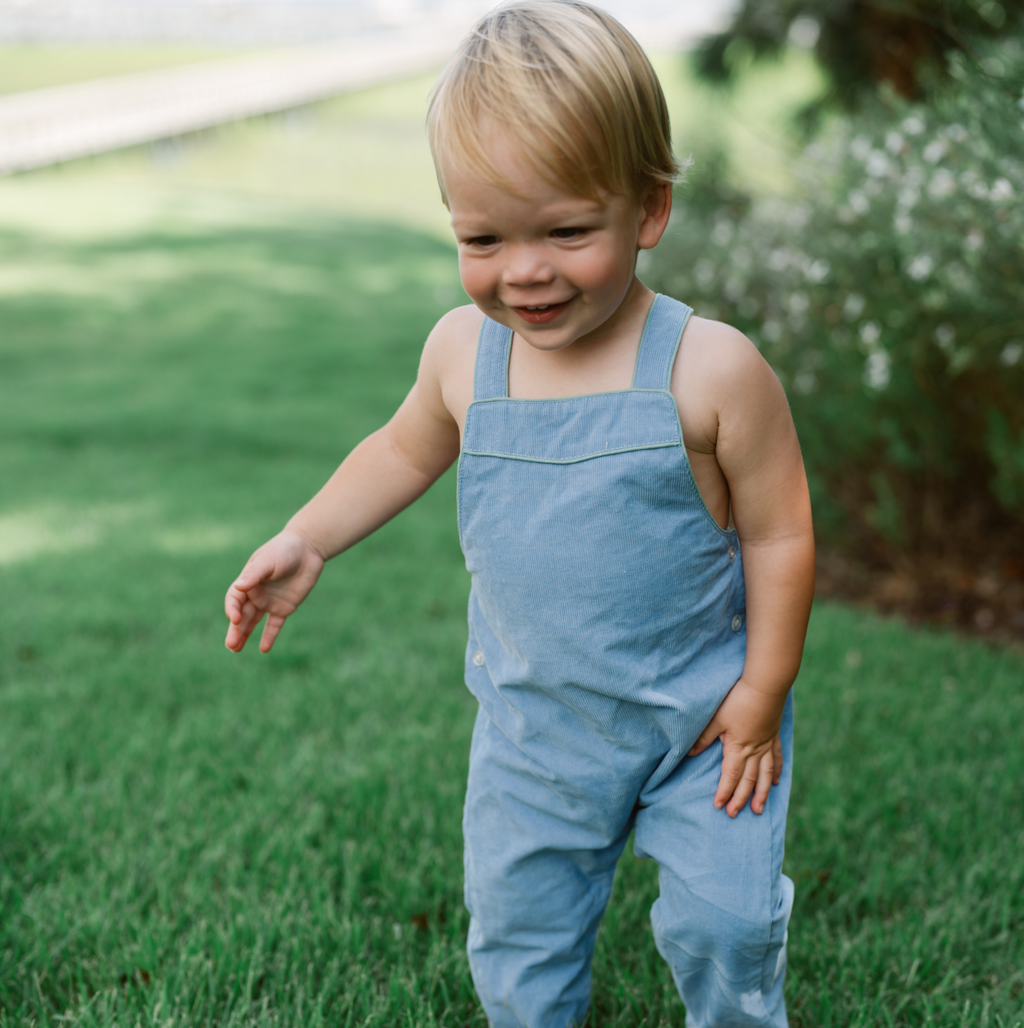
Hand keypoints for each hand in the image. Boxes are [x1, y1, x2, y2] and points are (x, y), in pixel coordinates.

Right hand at [224, 530, 324, 653]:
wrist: (307, 549)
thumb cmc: (284, 550)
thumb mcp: (268, 560)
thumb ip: (254, 574)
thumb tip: (238, 586)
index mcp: (247, 582)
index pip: (234, 599)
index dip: (232, 610)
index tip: (235, 619)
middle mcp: (255, 594)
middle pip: (241, 615)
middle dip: (235, 630)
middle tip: (230, 645)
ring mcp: (269, 602)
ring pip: (253, 622)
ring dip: (245, 635)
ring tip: (236, 649)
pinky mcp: (284, 607)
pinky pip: (274, 625)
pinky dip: (269, 636)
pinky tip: (264, 649)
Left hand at [688, 678, 785, 817]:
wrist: (765, 686)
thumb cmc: (738, 700)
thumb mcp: (716, 719)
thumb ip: (704, 738)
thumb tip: (689, 754)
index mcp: (738, 748)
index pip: (730, 777)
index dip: (724, 792)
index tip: (719, 806)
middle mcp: (754, 751)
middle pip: (747, 781)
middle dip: (740, 799)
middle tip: (735, 814)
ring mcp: (766, 744)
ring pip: (764, 775)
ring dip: (761, 793)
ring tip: (758, 809)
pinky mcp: (773, 736)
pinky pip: (775, 758)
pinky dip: (775, 771)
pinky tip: (775, 781)